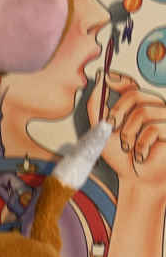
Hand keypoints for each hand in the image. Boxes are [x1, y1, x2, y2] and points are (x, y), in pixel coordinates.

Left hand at [87, 69, 165, 185]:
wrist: (134, 178)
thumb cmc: (121, 156)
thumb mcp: (102, 129)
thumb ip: (97, 105)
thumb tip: (100, 78)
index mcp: (139, 104)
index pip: (130, 84)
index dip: (118, 80)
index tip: (104, 82)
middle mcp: (154, 106)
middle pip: (134, 94)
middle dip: (117, 113)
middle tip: (112, 130)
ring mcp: (165, 117)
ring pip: (143, 112)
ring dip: (128, 134)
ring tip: (129, 148)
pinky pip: (153, 128)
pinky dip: (141, 145)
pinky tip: (142, 155)